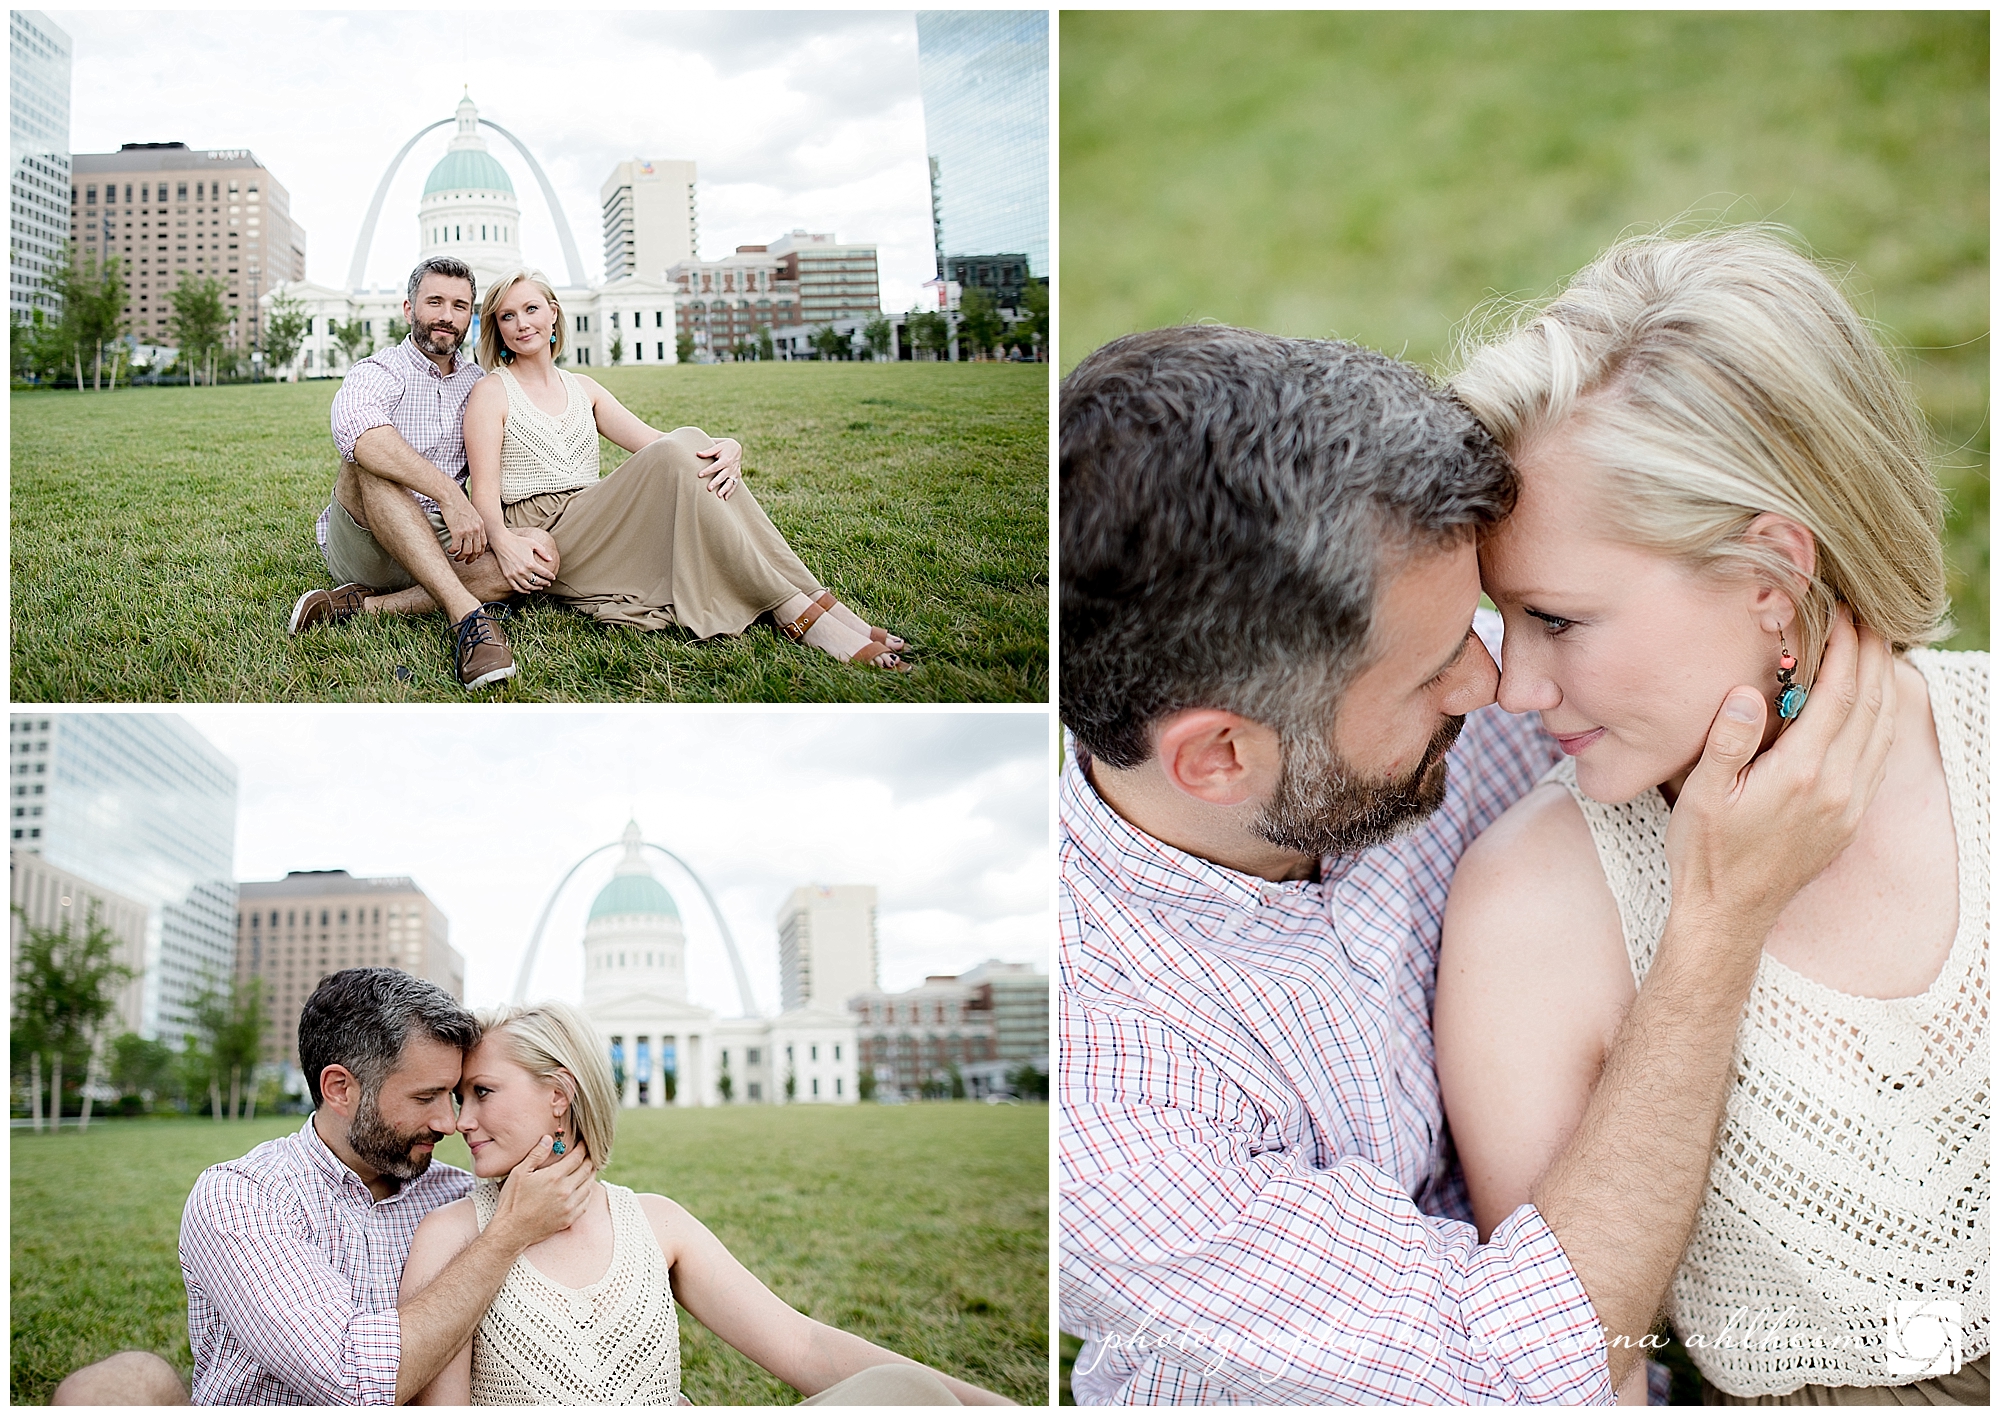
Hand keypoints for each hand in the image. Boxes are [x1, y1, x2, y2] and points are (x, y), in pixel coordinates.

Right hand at [438, 488, 488, 562]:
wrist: (451, 496)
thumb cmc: (458, 503)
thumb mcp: (471, 513)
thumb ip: (473, 523)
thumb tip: (470, 531)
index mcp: (481, 525)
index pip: (484, 544)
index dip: (479, 552)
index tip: (474, 556)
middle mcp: (476, 529)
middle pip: (478, 550)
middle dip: (472, 558)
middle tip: (466, 561)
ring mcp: (468, 531)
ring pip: (468, 551)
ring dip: (462, 557)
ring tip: (456, 558)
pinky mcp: (457, 532)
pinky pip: (457, 547)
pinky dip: (453, 551)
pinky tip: (449, 551)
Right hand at [485, 1135, 592, 1251]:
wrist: (511, 1231)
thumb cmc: (512, 1201)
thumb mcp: (520, 1173)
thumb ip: (536, 1154)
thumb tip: (548, 1139)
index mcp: (554, 1177)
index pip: (577, 1157)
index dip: (583, 1148)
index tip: (584, 1143)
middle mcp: (566, 1191)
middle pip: (587, 1170)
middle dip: (590, 1159)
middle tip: (590, 1153)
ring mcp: (569, 1206)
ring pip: (589, 1185)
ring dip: (591, 1174)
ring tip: (589, 1167)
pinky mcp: (569, 1218)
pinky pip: (586, 1202)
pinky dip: (588, 1191)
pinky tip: (585, 1188)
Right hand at [492, 528, 557, 594]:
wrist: (501, 542)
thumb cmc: (518, 541)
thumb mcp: (533, 543)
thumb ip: (543, 552)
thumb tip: (550, 559)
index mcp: (530, 563)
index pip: (544, 573)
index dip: (550, 576)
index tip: (553, 578)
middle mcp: (523, 571)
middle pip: (537, 581)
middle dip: (544, 583)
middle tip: (548, 584)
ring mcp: (515, 575)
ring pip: (528, 587)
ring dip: (535, 588)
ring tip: (540, 587)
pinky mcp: (508, 576)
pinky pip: (516, 587)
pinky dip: (523, 591)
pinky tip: (528, 591)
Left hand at [695, 438, 742, 499]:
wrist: (737, 448)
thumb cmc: (724, 446)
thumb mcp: (717, 446)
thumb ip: (708, 451)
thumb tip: (697, 453)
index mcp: (726, 459)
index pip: (715, 466)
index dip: (708, 471)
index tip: (700, 475)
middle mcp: (731, 467)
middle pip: (722, 476)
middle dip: (716, 482)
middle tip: (708, 488)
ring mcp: (734, 472)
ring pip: (730, 482)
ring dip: (724, 489)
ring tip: (718, 495)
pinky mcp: (737, 476)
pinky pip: (734, 485)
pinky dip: (730, 492)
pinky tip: (725, 498)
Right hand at [1665, 610, 1896, 942]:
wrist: (1728, 914)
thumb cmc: (1707, 853)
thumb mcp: (1701, 794)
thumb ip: (1728, 741)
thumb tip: (1748, 693)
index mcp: (1801, 773)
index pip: (1838, 696)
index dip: (1846, 650)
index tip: (1843, 614)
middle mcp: (1837, 787)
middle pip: (1871, 707)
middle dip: (1874, 657)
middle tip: (1869, 618)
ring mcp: (1849, 806)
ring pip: (1883, 732)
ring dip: (1884, 686)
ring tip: (1877, 651)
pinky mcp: (1850, 820)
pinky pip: (1879, 759)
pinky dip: (1882, 722)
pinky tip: (1873, 708)